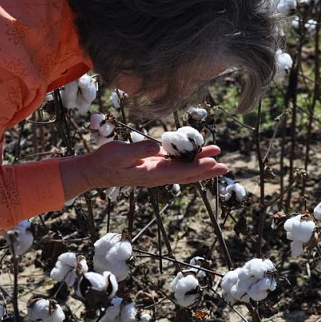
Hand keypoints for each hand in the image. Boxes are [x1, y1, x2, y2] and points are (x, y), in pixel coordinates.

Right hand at [60, 140, 227, 198]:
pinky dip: (187, 158)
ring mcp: (156, 171)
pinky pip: (175, 163)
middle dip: (207, 170)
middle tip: (225, 166)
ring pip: (183, 168)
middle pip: (188, 174)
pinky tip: (196, 151)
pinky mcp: (153, 164)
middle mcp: (158, 175)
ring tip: (216, 154)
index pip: (181, 172)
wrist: (94, 171)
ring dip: (200, 163)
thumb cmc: (105, 162)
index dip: (198, 167)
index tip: (213, 162)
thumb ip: (139, 149)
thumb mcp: (120, 153)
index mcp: (152, 175)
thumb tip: (156, 146)